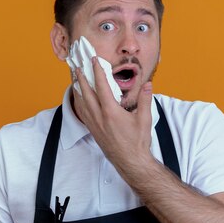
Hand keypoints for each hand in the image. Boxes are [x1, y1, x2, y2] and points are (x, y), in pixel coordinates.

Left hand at [73, 57, 154, 174]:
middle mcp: (99, 117)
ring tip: (75, 79)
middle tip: (78, 66)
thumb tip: (148, 85)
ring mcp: (94, 124)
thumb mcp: (144, 119)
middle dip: (82, 78)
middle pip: (86, 93)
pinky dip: (79, 102)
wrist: (130, 162)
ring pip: (82, 103)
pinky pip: (83, 113)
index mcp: (111, 112)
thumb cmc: (138, 142)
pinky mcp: (93, 130)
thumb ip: (145, 100)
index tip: (94, 61)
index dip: (97, 71)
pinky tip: (80, 98)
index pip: (102, 86)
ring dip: (78, 89)